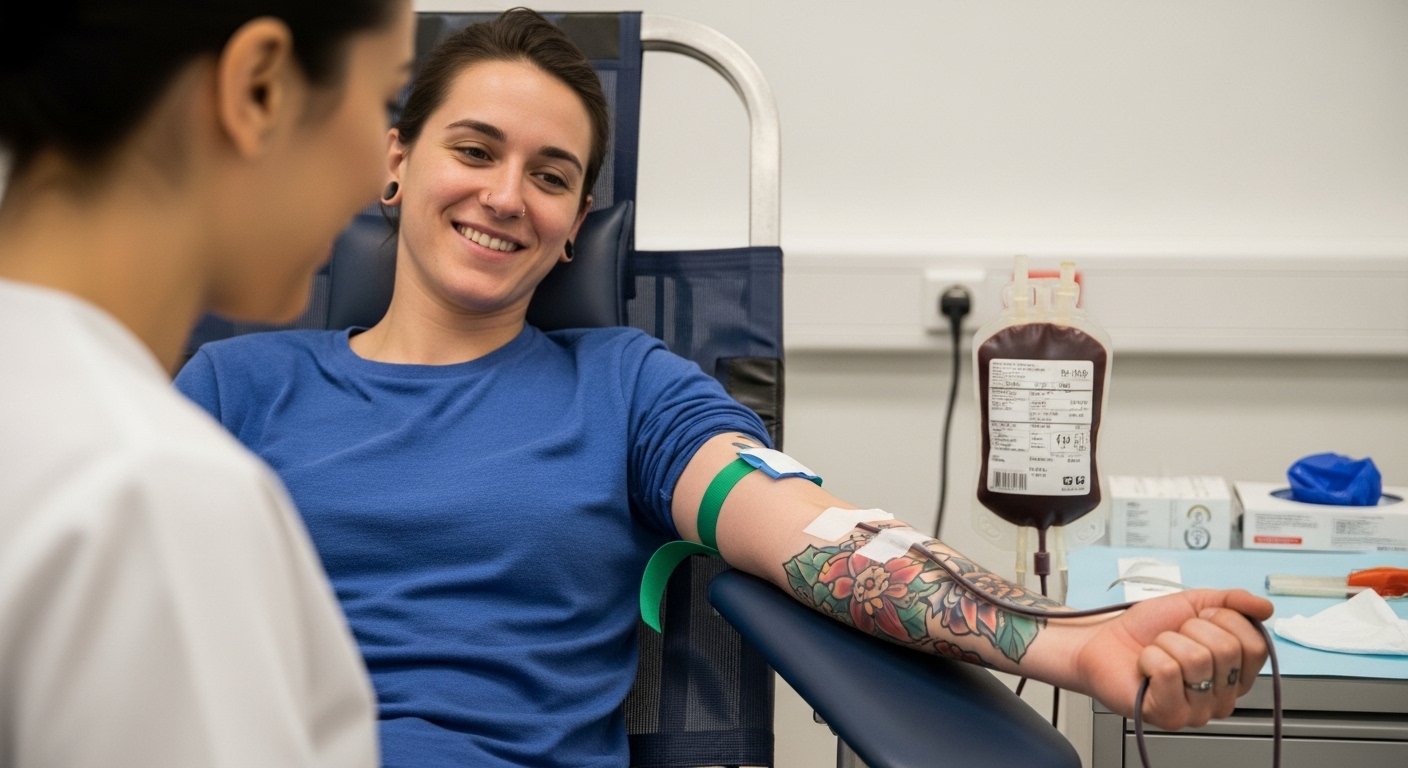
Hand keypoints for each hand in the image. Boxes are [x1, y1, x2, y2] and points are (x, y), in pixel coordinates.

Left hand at [1074, 589, 1272, 729]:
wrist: (1103, 640)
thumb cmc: (1147, 628)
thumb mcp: (1195, 603)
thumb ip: (1233, 602)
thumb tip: (1266, 607)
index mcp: (1237, 673)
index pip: (1255, 645)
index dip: (1224, 620)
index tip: (1200, 618)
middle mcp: (1224, 697)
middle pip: (1226, 651)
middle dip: (1191, 629)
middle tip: (1174, 636)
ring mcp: (1199, 711)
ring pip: (1195, 660)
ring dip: (1167, 643)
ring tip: (1158, 651)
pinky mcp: (1170, 716)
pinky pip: (1168, 672)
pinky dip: (1149, 657)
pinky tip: (1144, 667)